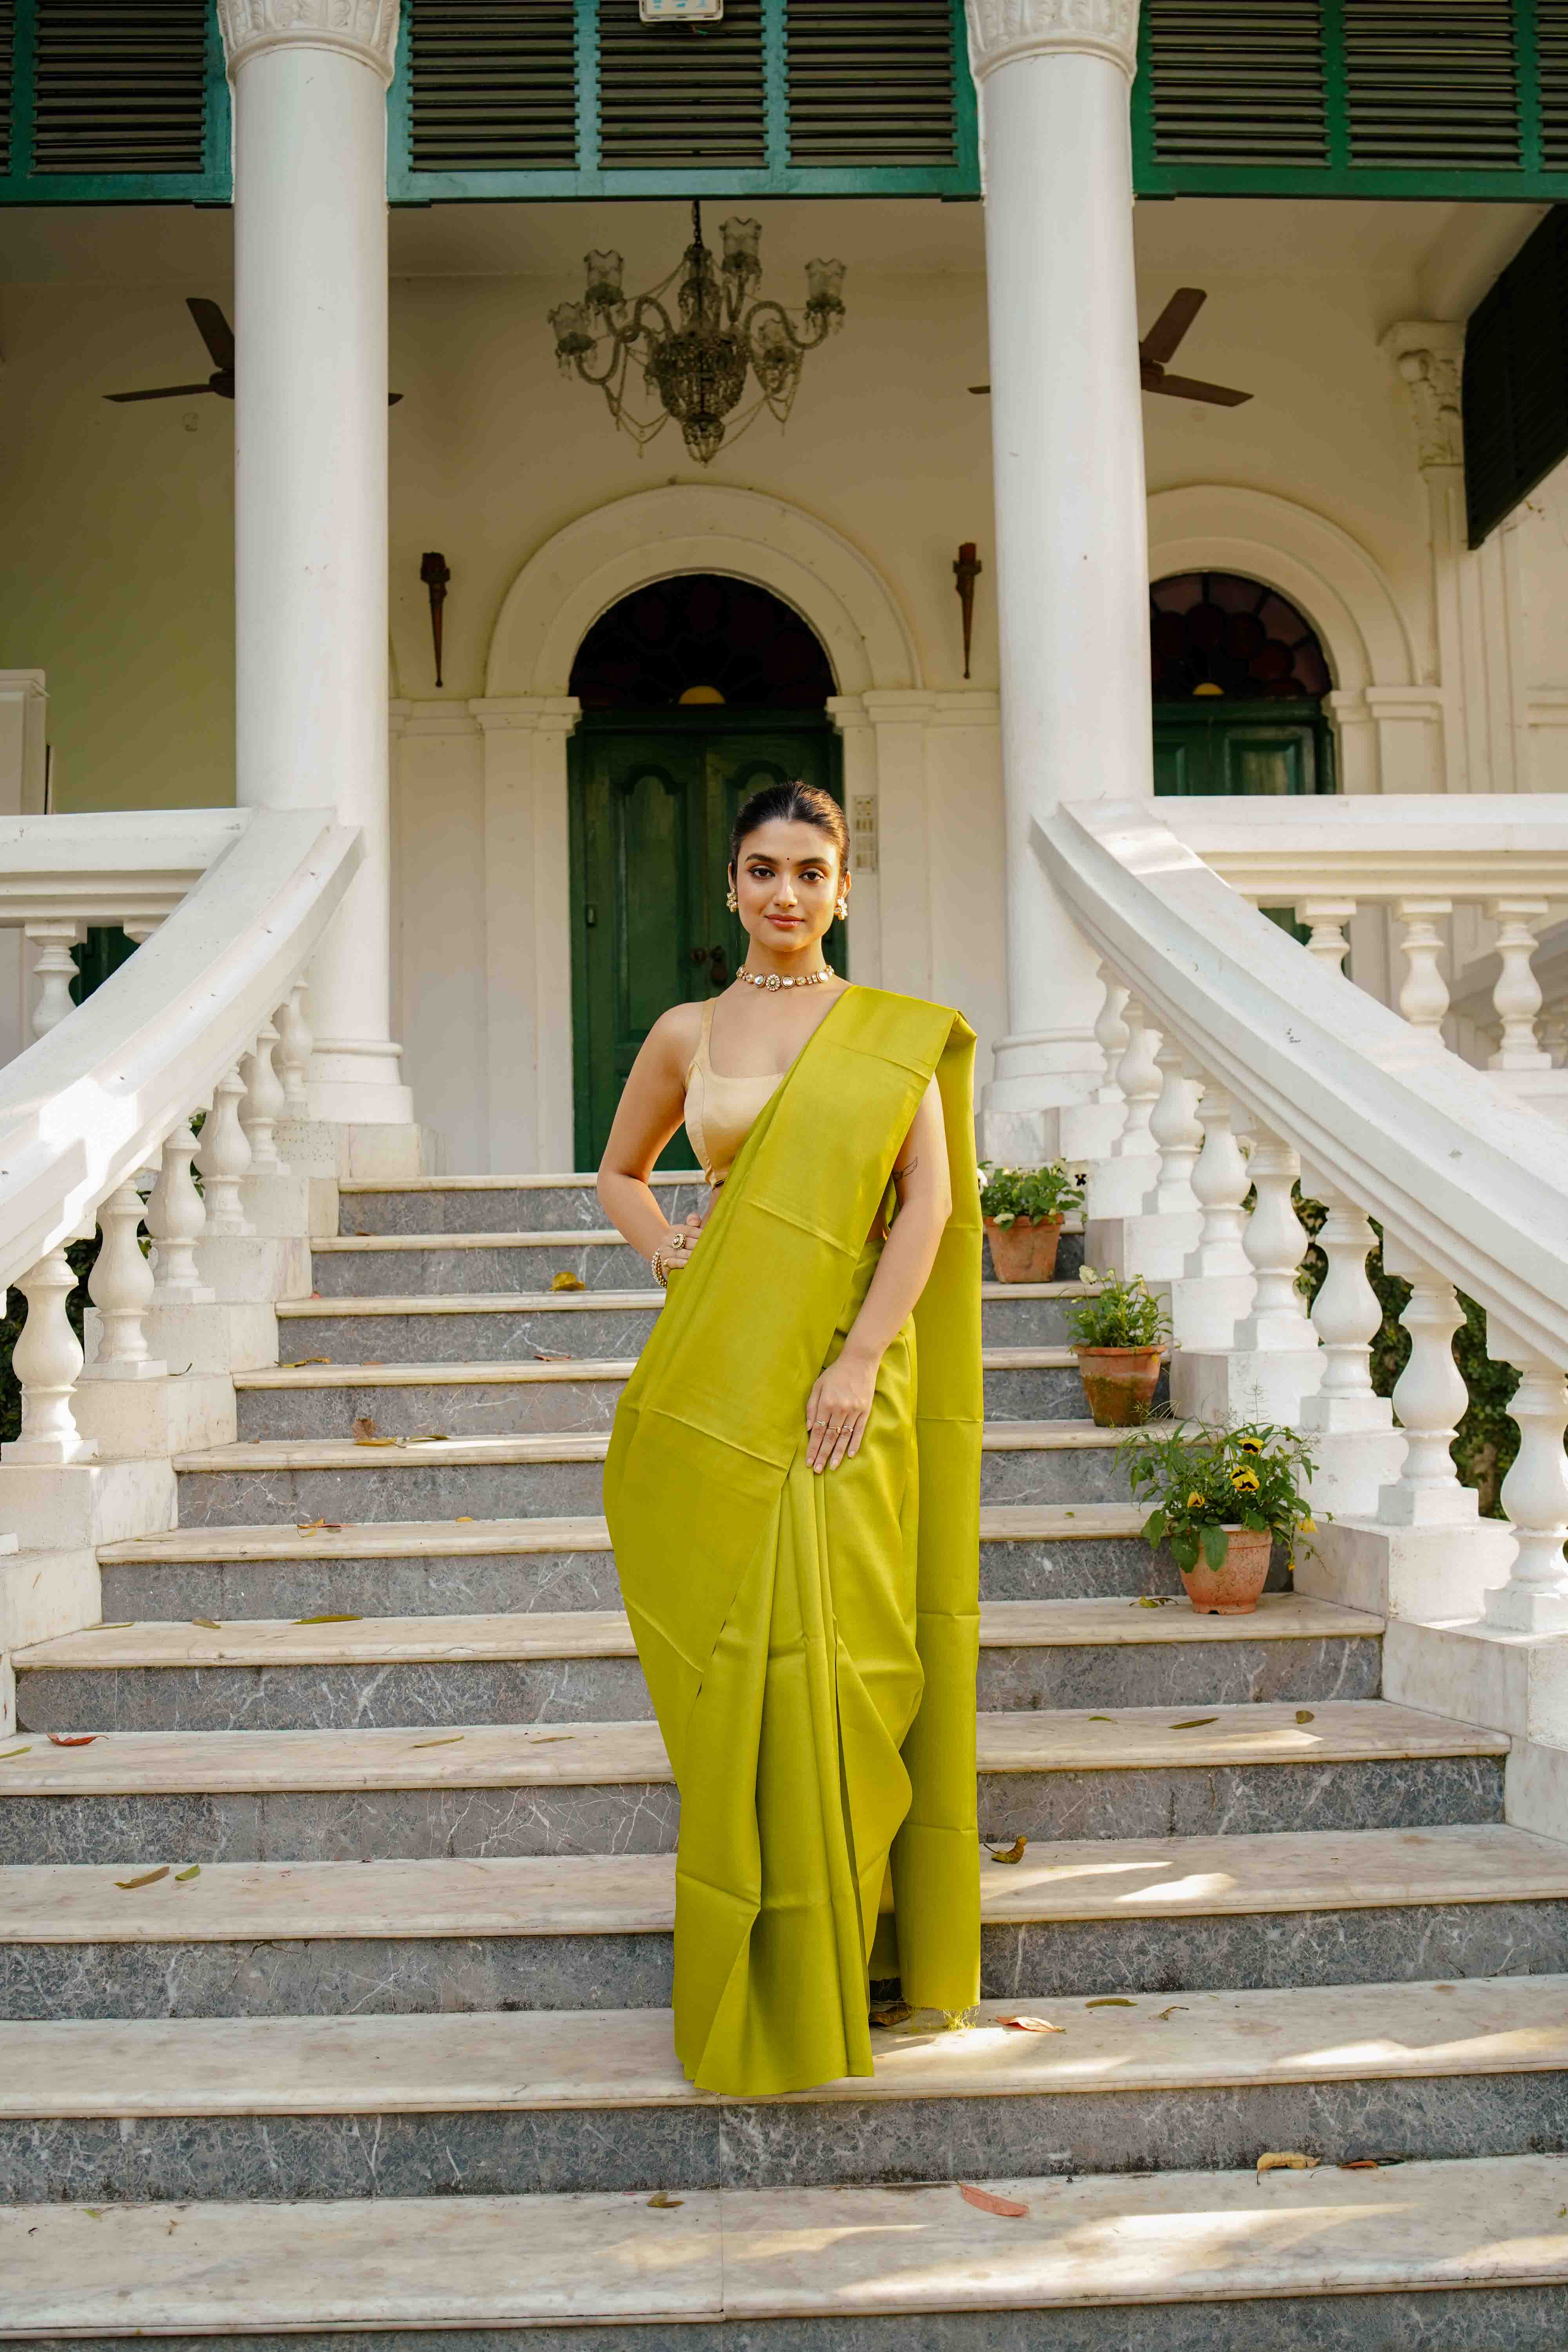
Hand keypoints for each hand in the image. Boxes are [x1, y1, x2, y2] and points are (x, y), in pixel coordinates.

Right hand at [653, 1210, 704, 1281]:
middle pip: (686, 1242)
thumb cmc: (684, 1244)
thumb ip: (693, 1224)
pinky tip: (689, 1264)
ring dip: (692, 1256)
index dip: (701, 1234)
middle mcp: (667, 1239)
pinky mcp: (664, 1262)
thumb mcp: (688, 1232)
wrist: (670, 1257)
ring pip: (680, 1252)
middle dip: (699, 1246)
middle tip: (710, 1249)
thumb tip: (696, 1218)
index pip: (689, 1230)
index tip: (712, 1238)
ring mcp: (664, 1251)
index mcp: (674, 1229)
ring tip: (703, 1258)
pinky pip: (673, 1262)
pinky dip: (681, 1263)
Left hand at [805, 1345, 878, 1471]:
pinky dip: (854, 1444)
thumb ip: (812, 1406)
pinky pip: (859, 1431)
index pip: (818, 1432)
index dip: (813, 1448)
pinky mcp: (865, 1410)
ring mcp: (854, 1411)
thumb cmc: (835, 1373)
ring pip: (844, 1437)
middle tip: (817, 1470)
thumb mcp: (818, 1386)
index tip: (808, 1461)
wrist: (859, 1361)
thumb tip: (809, 1428)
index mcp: (826, 1404)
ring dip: (837, 1454)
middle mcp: (840, 1409)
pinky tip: (850, 1455)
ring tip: (832, 1467)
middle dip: (822, 1455)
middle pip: (830, 1438)